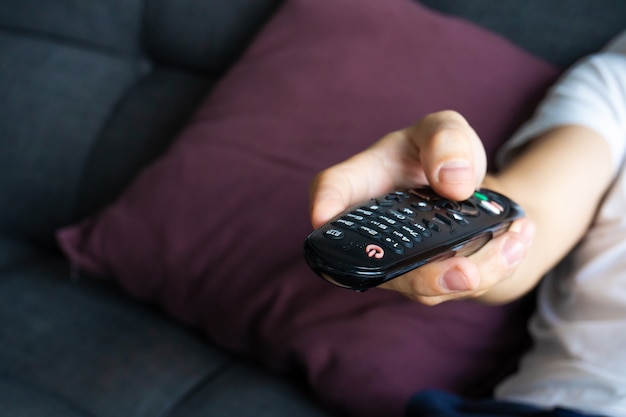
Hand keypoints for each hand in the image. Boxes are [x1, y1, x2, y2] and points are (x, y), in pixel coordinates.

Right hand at [309, 110, 533, 304]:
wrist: (470, 195)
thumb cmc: (443, 158)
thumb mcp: (446, 129)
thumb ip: (446, 139)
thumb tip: (453, 183)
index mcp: (363, 183)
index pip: (331, 190)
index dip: (323, 204)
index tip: (323, 216)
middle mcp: (371, 232)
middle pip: (377, 263)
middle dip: (420, 276)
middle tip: (464, 273)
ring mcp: (398, 262)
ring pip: (426, 285)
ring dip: (478, 270)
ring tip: (517, 237)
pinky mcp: (429, 279)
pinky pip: (459, 285)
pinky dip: (498, 266)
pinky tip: (521, 239)